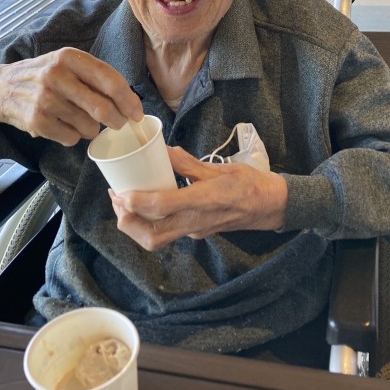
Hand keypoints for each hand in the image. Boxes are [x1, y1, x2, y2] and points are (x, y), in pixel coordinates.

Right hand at [0, 48, 143, 145]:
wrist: (1, 87)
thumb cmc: (44, 76)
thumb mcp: (67, 64)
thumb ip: (95, 76)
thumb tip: (130, 102)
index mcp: (69, 57)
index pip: (110, 80)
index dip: (129, 100)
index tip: (137, 113)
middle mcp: (56, 75)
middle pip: (102, 108)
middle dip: (117, 120)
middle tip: (118, 124)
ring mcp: (45, 99)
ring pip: (88, 127)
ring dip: (91, 130)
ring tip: (81, 121)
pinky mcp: (36, 121)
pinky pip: (70, 138)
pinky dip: (73, 137)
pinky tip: (63, 126)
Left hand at [110, 146, 287, 250]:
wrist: (272, 206)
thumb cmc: (250, 184)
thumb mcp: (220, 167)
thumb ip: (188, 163)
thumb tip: (162, 150)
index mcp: (204, 201)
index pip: (163, 208)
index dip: (137, 203)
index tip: (120, 194)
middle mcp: (197, 222)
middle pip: (152, 236)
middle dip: (128, 222)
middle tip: (117, 200)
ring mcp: (196, 231)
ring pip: (157, 239)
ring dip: (135, 226)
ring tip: (125, 204)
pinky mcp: (196, 232)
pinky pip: (167, 233)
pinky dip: (149, 223)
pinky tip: (145, 205)